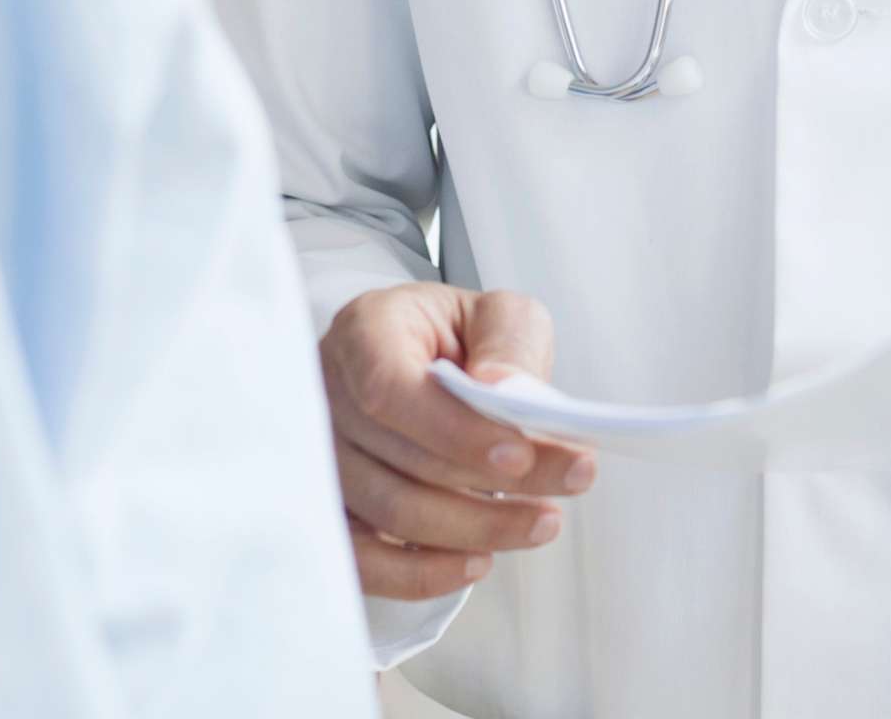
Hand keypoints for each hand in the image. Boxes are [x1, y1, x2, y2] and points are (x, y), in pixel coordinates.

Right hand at [320, 283, 595, 601]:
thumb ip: (509, 343)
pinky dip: (422, 573)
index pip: (389, 388)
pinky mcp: (332, 510)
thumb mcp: (498, 316)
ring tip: (541, 521)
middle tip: (570, 483)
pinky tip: (477, 562)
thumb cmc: (456, 340)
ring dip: (475, 528)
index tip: (520, 455)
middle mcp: (327, 395)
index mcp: (364, 333)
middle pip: (399, 459)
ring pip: (391, 513)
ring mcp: (320, 458)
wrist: (423, 362)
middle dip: (492, 485)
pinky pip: (363, 561)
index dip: (453, 430)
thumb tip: (503, 390)